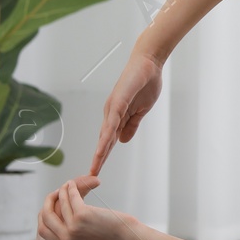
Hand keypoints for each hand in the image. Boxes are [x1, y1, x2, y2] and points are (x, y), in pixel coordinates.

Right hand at [37, 176, 138, 239]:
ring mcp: (73, 228)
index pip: (43, 230)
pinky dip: (72, 188)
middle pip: (46, 216)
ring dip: (62, 191)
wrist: (127, 237)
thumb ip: (72, 233)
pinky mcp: (82, 216)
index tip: (48, 205)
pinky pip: (72, 197)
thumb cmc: (109, 235)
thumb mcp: (85, 238)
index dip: (43, 216)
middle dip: (48, 201)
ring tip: (67, 184)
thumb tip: (63, 216)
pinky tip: (74, 184)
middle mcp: (66, 239)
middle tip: (55, 192)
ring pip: (61, 203)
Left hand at [90, 51, 162, 175]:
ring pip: (106, 134)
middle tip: (91, 175)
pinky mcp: (118, 101)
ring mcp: (113, 108)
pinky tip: (105, 146)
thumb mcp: (141, 110)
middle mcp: (111, 113)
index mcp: (118, 116)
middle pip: (104, 140)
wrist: (149, 63)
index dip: (104, 155)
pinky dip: (107, 135)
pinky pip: (112, 122)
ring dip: (101, 151)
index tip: (97, 170)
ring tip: (95, 166)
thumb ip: (132, 125)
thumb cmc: (146, 84)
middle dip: (99, 158)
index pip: (110, 140)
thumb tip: (122, 141)